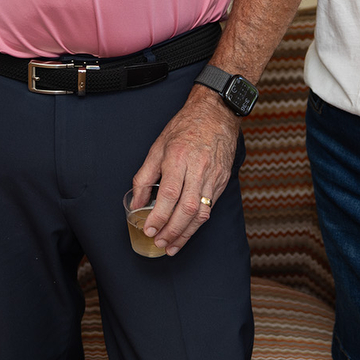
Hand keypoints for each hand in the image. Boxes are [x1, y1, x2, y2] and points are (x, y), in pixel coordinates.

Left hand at [131, 85, 237, 254]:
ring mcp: (213, 176)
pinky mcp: (222, 180)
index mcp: (178, 157)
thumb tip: (136, 203)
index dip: (159, 216)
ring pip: (201, 212)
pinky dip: (198, 223)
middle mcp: (198, 168)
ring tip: (172, 246)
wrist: (216, 113)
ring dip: (186, 233)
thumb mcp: (158, 146)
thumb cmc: (184, 127)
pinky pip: (210, 207)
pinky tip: (187, 232)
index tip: (149, 229)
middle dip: (172, 231)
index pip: (169, 194)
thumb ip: (145, 176)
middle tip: (159, 243)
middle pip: (186, 208)